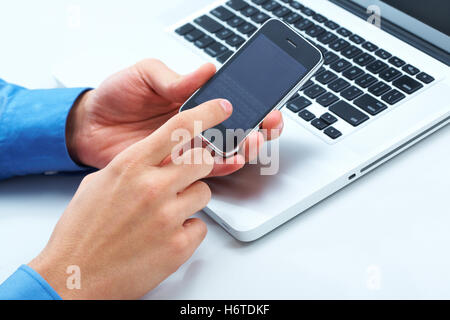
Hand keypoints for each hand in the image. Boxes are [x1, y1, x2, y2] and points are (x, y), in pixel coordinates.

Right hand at [29, 98, 231, 298]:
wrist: (74, 276)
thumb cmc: (82, 232)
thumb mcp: (99, 184)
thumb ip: (131, 166)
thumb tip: (154, 158)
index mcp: (130, 166)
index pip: (179, 128)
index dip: (207, 114)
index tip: (222, 108)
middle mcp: (152, 187)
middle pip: (203, 160)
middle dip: (199, 166)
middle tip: (185, 177)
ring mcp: (167, 217)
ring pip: (204, 193)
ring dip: (190, 200)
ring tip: (165, 213)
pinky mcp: (178, 245)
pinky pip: (201, 226)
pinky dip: (187, 229)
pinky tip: (165, 235)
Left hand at [67, 59, 283, 176]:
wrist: (90, 126)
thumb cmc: (116, 97)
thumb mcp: (144, 76)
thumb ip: (175, 78)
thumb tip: (207, 71)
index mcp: (192, 102)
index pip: (230, 103)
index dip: (253, 104)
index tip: (266, 105)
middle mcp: (195, 127)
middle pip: (237, 130)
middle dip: (259, 128)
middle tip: (266, 125)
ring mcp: (186, 149)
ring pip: (226, 151)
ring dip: (245, 148)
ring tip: (251, 142)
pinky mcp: (175, 169)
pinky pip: (205, 171)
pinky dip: (222, 167)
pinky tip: (231, 159)